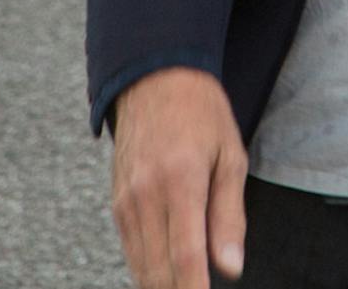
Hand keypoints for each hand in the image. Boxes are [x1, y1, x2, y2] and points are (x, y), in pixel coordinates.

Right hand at [110, 67, 248, 287]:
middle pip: (160, 271)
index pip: (186, 257)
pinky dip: (149, 268)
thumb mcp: (230, 157)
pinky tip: (169, 271)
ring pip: (142, 267)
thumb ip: (229, 217)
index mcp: (181, 181)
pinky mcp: (117, 203)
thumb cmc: (201, 114)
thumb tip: (230, 269)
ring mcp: (126, 201)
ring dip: (164, 283)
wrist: (154, 78)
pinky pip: (131, 250)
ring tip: (190, 281)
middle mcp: (146, 195)